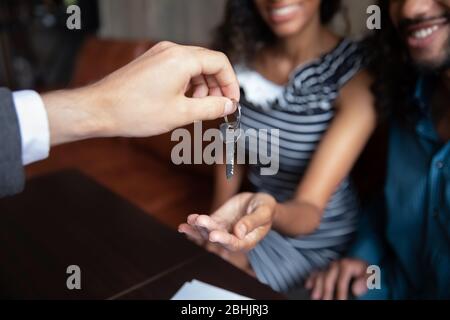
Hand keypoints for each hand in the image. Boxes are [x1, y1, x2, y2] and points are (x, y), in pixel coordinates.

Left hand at [42, 41, 239, 145]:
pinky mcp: (152, 62)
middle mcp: (171, 51)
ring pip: (194, 66)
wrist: (100, 109)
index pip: (220, 63)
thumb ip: (211, 107)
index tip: (232, 101)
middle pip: (208, 63)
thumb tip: (228, 105)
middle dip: (216, 86)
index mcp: (182, 59)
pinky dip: (188, 84)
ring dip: (202, 87)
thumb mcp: (181, 113)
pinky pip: (179, 69)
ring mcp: (160, 54)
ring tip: (198, 108)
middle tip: (217, 108)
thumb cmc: (134, 111)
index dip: (231, 84)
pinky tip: (183, 102)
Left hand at [179, 192, 276, 251]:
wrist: (259, 202)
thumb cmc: (265, 208)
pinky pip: (203, 225)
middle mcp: (233, 239)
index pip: (234, 244)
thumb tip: (239, 232)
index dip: (224, 240)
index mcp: (248, 241)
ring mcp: (223, 230)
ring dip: (198, 227)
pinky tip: (184, 224)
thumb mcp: (264, 212)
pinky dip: (194, 225)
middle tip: (200, 221)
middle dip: (208, 230)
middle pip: (218, 238)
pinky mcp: (217, 221)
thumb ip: (252, 222)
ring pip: (208, 232)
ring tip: (191, 219)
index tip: (213, 235)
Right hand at [305, 258, 368, 299]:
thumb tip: (356, 290)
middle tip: (326, 302)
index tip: (341, 302)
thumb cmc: (366, 272)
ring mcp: (328, 267)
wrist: (361, 266)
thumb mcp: (371, 275)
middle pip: (328, 278)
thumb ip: (366, 281)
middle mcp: (335, 264)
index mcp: (347, 264)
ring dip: (317, 287)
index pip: (341, 281)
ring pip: (320, 275)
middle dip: (326, 292)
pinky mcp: (324, 269)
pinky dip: (311, 279)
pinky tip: (308, 286)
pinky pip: (315, 273)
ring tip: (315, 297)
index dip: (340, 293)